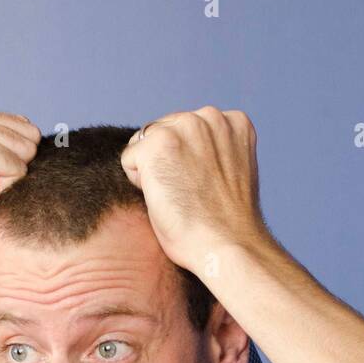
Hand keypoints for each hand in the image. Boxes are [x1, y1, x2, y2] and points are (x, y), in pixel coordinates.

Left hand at [120, 106, 270, 277]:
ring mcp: (184, 126)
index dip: (186, 162)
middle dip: (166, 161)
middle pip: (164, 131)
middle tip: (188, 195)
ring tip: (178, 196)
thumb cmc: (226, 225)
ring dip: (152, 170)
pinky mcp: (157, 144)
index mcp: (234, 122)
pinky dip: (138, 182)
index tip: (203, 187)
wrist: (227, 246)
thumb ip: (211, 151)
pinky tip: (164, 199)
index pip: (187, 130)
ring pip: (145, 144)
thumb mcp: (228, 172)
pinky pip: (129, 159)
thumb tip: (182, 152)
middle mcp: (210, 116)